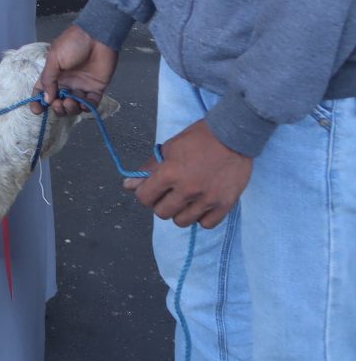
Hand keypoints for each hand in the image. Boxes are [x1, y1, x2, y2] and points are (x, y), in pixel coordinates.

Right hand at [34, 23, 119, 115]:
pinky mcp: (96, 89)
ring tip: (70, 102)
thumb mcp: (54, 58)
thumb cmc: (72, 44)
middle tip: (58, 103)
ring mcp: (81, 87)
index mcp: (54, 75)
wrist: (96, 37)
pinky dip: (86, 108)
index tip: (36, 110)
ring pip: (74, 106)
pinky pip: (91, 104)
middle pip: (59, 102)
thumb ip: (49, 79)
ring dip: (70, 108)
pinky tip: (82, 104)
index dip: (38, 102)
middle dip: (57, 108)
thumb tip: (46, 100)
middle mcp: (67, 83)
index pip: (43, 91)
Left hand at [125, 118, 252, 227]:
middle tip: (169, 193)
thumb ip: (150, 169)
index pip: (145, 198)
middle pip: (162, 213)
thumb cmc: (198, 139)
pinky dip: (201, 217)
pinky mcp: (225, 206)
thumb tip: (128, 185)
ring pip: (182, 221)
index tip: (151, 189)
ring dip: (180, 212)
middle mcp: (187, 190)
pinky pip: (206, 225)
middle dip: (161, 204)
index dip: (145, 194)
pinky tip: (201, 204)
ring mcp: (207, 200)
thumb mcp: (169, 148)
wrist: (232, 136)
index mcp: (170, 173)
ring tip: (186, 199)